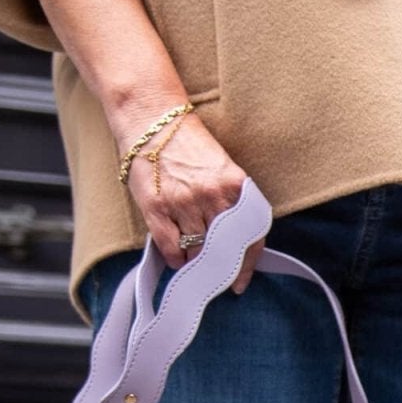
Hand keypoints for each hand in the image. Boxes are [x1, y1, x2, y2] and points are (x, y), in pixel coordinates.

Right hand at [118, 108, 260, 293]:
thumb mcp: (222, 170)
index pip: (249, 236)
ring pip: (196, 251)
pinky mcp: (156, 207)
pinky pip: (171, 247)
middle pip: (223, 250)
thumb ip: (232, 203)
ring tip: (194, 259)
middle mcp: (211, 196)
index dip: (246, 265)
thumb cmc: (188, 147)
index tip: (239, 282)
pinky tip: (177, 255)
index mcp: (234, 186)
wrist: (152, 120)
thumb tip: (235, 245)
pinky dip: (176, 258)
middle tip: (216, 278)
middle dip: (220, 269)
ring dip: (196, 262)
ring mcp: (183, 202)